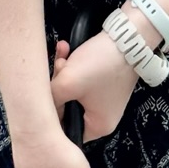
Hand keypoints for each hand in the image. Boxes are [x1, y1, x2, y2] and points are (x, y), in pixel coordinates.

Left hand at [49, 29, 139, 143]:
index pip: (65, 130)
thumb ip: (49, 99)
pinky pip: (80, 78)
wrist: (129, 37)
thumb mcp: (68, 83)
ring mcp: (103, 98)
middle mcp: (102, 116)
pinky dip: (72, 65)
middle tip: (58, 67)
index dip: (51, 114)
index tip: (44, 96)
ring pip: (71, 89)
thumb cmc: (101, 65)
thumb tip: (39, 103)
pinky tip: (66, 48)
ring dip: (63, 71)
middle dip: (58, 85)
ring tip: (63, 55)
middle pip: (66, 107)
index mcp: (98, 127)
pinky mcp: (102, 81)